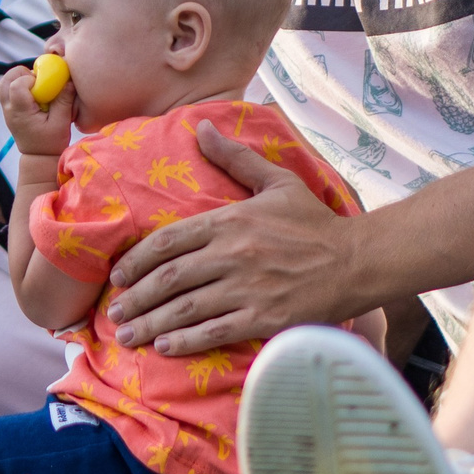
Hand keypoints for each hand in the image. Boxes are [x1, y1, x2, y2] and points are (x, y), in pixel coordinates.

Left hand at [0, 66, 73, 158]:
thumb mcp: (61, 123)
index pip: (16, 85)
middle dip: (21, 73)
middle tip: (37, 80)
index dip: (30, 78)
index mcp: (21, 112)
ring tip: (35, 85)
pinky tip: (33, 93)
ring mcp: (7, 110)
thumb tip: (69, 81)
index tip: (44, 83)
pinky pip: (7, 91)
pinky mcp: (9, 111)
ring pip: (3, 84)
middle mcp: (10, 109)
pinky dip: (18, 85)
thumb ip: (64, 101)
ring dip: (18, 78)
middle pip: (5, 81)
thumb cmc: (51, 143)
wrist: (39, 158)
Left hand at [103, 120, 357, 353]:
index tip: (117, 277)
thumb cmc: (314, 222)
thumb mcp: (275, 181)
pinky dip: (186, 341)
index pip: (168, 242)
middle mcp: (233, 254)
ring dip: (151, 322)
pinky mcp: (266, 318)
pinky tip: (164, 347)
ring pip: (187, 308)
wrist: (358, 260)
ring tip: (127, 334)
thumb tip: (201, 126)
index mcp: (230, 221)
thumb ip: (234, 157)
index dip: (136, 262)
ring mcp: (249, 288)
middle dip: (136, 297)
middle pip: (170, 278)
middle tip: (114, 312)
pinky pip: (216, 332)